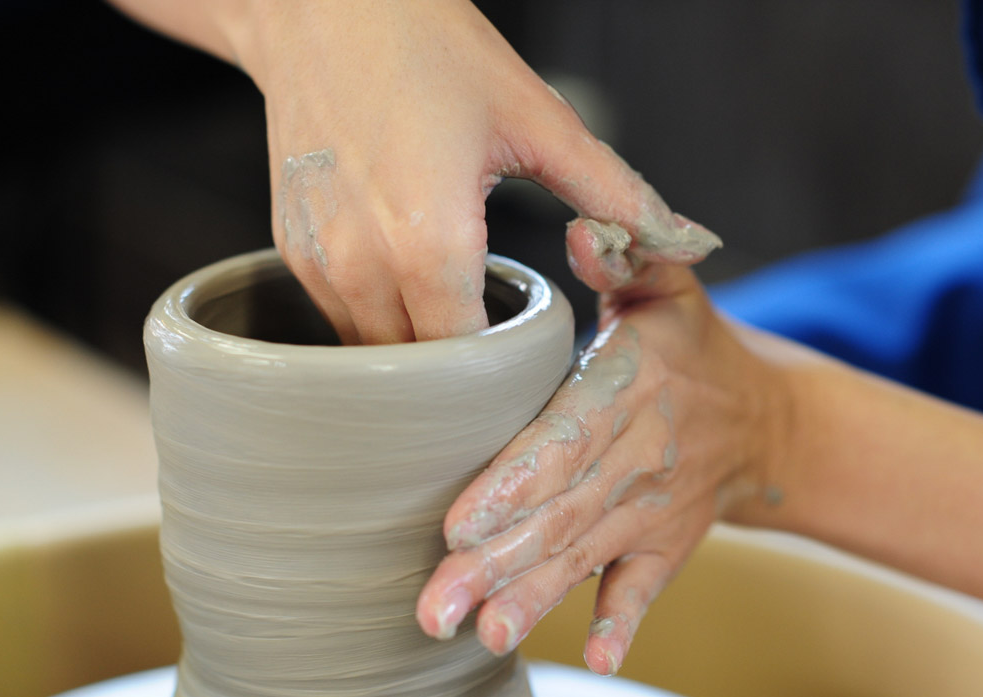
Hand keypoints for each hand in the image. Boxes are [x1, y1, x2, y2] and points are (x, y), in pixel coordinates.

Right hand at [235, 0, 719, 341]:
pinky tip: (410, 282)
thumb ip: (615, 196)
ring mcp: (318, 260)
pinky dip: (378, 318)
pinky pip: (340, 318)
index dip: (505, 373)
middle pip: (420, 371)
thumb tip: (689, 240)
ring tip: (458, 318)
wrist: (325, 6)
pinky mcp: (293, 248)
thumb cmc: (431, 50)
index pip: (469, 364)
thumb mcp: (539, 121)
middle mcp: (363, 265)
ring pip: (374, 353)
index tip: (531, 363)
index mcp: (430, 243)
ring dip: (417, 350)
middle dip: (462, 374)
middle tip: (503, 354)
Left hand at [416, 265, 788, 673]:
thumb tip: (585, 232)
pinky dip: (624, 623)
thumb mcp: (667, 287)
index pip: (563, 438)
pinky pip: (647, 588)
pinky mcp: (667, 546)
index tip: (459, 523)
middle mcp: (640, 456)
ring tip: (484, 636)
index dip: (513, 482)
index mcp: (627, 389)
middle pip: (560, 513)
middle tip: (435, 605)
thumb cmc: (690, 344)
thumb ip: (626, 257)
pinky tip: (595, 660)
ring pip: (586, 557)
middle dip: (497, 561)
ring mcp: (654, 509)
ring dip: (537, 598)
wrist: (766, 417)